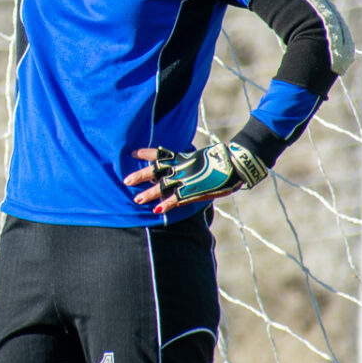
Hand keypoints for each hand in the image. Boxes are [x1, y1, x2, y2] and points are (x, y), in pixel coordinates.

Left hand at [125, 142, 267, 213]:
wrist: (235, 163)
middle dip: (140, 175)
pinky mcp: (193, 190)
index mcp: (182, 157)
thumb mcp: (201, 157)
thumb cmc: (221, 160)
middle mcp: (180, 166)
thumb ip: (190, 162)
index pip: (159, 153)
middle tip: (126, 181)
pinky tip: (156, 210)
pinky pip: (175, 199)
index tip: (131, 153)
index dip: (144, 153)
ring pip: (162, 185)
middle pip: (155, 170)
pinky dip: (165, 204)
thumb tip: (185, 165)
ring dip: (149, 193)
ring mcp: (185, 178)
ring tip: (136, 199)